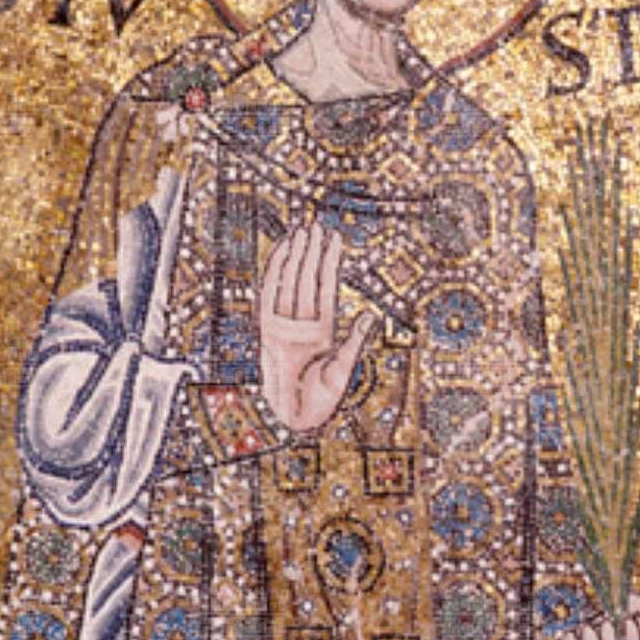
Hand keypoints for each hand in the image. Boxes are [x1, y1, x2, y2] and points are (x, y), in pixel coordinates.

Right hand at [257, 221, 378, 434]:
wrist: (294, 416)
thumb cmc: (320, 399)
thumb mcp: (343, 369)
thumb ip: (355, 341)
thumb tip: (371, 315)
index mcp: (323, 331)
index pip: (326, 288)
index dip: (330, 263)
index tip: (334, 238)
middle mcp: (303, 324)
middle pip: (308, 279)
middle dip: (312, 252)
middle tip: (316, 224)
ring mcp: (285, 325)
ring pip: (290, 282)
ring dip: (296, 256)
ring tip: (301, 230)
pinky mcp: (268, 330)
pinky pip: (270, 295)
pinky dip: (274, 272)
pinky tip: (281, 252)